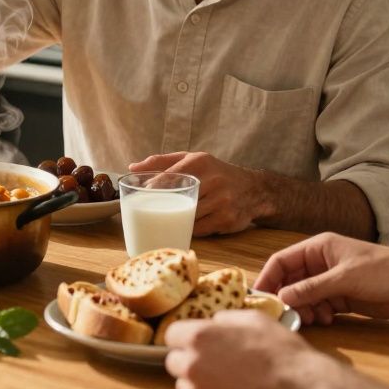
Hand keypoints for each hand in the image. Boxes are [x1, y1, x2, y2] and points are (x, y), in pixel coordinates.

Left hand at [128, 152, 269, 235]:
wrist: (255, 190)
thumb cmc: (215, 173)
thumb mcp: (192, 160)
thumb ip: (162, 162)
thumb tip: (132, 168)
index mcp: (200, 162)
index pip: (168, 177)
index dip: (150, 190)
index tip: (137, 198)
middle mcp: (213, 180)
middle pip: (176, 199)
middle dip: (159, 208)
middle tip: (145, 213)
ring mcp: (222, 201)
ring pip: (186, 216)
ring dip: (173, 220)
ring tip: (163, 220)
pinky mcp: (227, 220)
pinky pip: (198, 229)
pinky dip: (188, 228)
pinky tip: (185, 224)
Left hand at [164, 310, 388, 388]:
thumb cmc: (280, 352)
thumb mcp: (253, 319)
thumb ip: (225, 319)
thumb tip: (213, 322)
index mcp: (198, 336)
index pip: (171, 334)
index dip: (186, 337)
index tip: (198, 342)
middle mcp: (191, 364)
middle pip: (174, 361)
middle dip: (189, 359)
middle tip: (214, 361)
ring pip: (184, 385)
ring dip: (198, 382)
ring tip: (226, 380)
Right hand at [253, 232, 388, 326]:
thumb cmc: (383, 270)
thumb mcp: (344, 278)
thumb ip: (312, 288)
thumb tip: (282, 296)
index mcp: (319, 248)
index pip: (282, 261)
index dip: (268, 278)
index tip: (258, 297)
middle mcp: (321, 264)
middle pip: (291, 281)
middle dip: (286, 297)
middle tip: (283, 314)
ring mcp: (331, 282)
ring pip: (304, 296)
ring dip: (303, 309)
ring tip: (311, 319)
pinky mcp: (341, 299)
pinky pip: (318, 307)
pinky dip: (317, 315)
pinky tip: (326, 320)